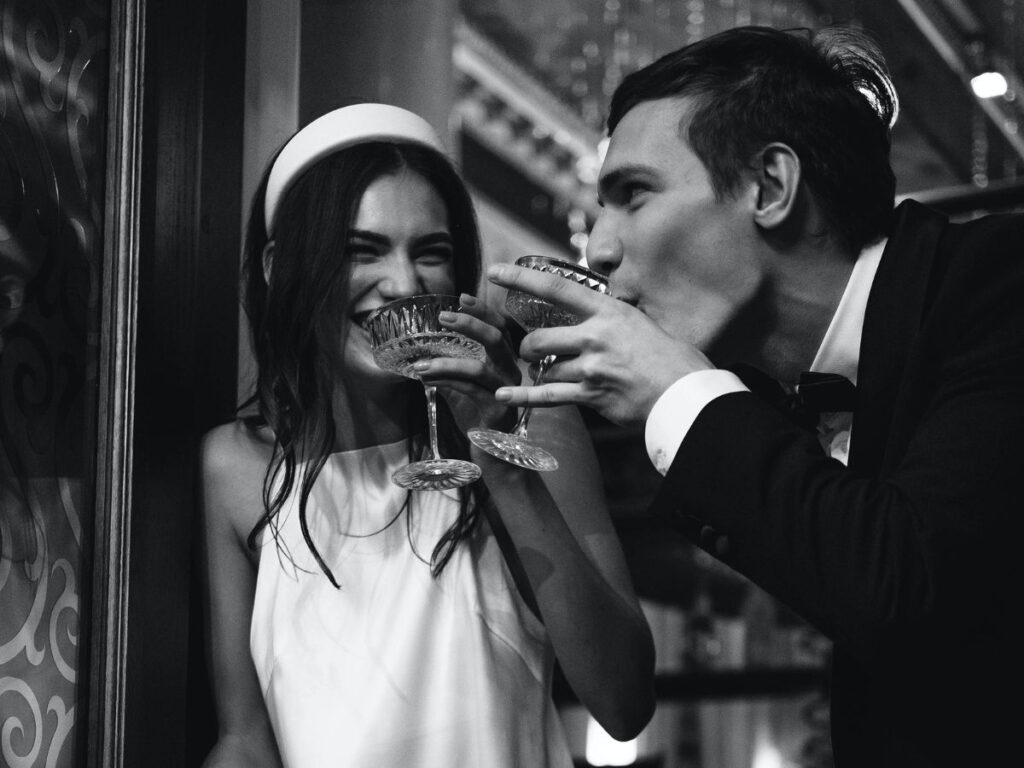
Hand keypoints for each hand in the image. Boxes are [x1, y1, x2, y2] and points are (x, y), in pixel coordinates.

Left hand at [411, 292, 521, 434]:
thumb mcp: (463, 387)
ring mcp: (506, 392)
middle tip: (443, 317)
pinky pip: (469, 391)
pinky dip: (446, 382)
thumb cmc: (479, 417)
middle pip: (497, 340)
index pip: (501, 328)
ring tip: (420, 364)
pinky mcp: (497, 411)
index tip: (462, 297)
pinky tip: (427, 380)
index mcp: (505, 362)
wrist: (493, 453)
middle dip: (471, 324)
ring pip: (478, 369)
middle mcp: (511, 374)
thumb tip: (423, 354)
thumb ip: (450, 369)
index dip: (484, 311)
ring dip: (446, 363)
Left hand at [486, 262, 713, 427]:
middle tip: (532, 352)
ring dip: (542, 374)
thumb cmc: (672, 357)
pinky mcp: (592, 395)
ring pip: (546, 369)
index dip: (521, 278)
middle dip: (529, 348)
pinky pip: (549, 396)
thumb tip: (590, 316)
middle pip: (539, 338)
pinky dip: (524, 397)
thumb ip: (610, 320)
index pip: (555, 288)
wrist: (687, 392)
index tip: (495, 271)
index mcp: (608, 311)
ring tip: (552, 375)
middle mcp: (595, 336)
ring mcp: (592, 367)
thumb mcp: (641, 323)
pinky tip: (504, 396)